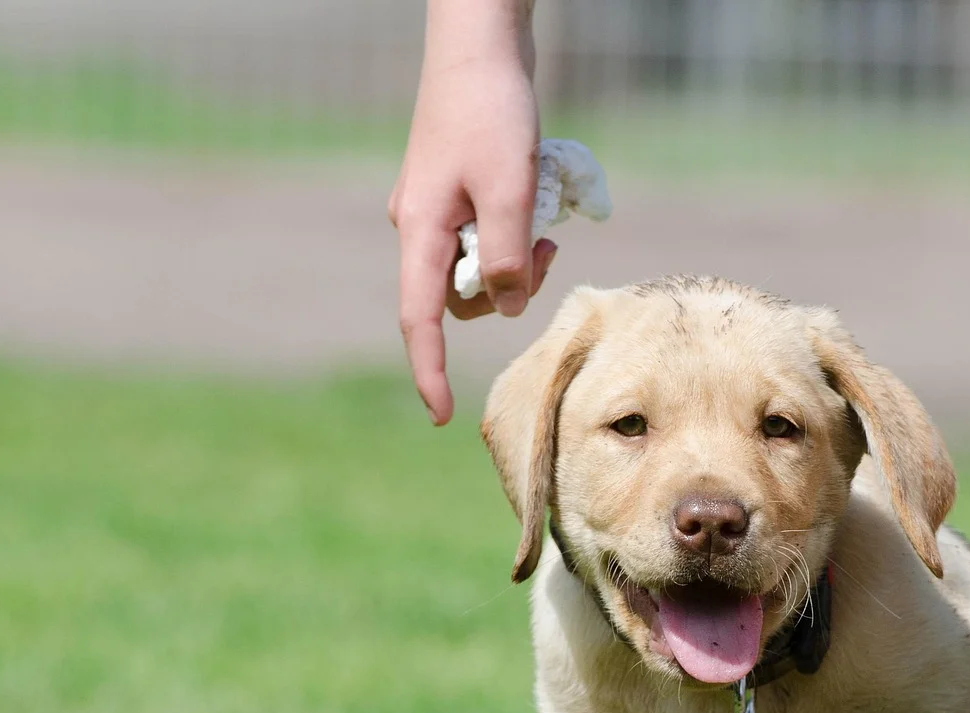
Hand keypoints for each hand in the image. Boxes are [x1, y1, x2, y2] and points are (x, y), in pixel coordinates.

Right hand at [390, 0, 556, 423]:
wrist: (481, 42)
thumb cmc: (492, 110)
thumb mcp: (510, 189)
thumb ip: (509, 258)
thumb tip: (504, 309)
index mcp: (419, 231)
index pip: (420, 320)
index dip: (430, 370)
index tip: (443, 413)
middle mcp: (419, 226)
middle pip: (463, 296)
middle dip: (509, 290)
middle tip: (549, 250)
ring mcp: (437, 210)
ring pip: (481, 268)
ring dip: (520, 260)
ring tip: (548, 221)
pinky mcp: (459, 193)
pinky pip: (489, 236)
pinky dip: (518, 234)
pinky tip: (539, 201)